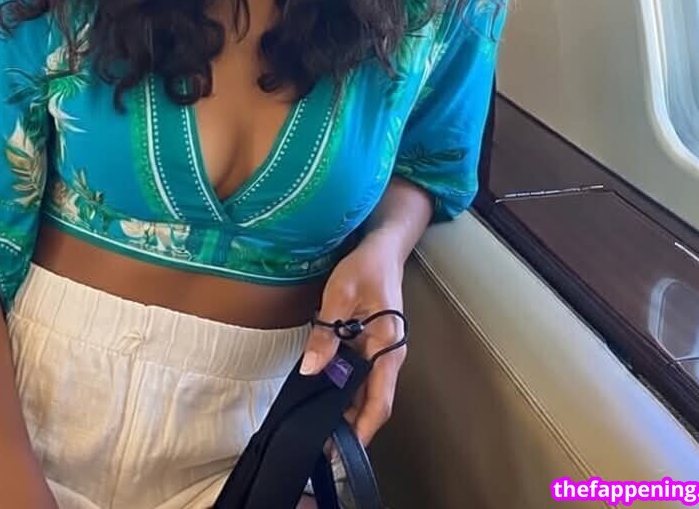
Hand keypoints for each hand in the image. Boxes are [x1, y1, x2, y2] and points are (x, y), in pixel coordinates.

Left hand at [299, 230, 407, 446]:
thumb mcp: (340, 294)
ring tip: (315, 426)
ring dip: (343, 408)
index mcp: (387, 348)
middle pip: (371, 402)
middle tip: (318, 444)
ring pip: (363, 390)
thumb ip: (326, 332)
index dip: (362, 428)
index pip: (379, 400)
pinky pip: (357, 374)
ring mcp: (379, 353)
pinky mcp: (370, 346)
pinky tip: (320, 392)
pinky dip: (341, 387)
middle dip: (348, 426)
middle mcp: (387, 357)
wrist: (382, 248)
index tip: (343, 450)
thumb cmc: (366, 267)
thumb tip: (310, 369)